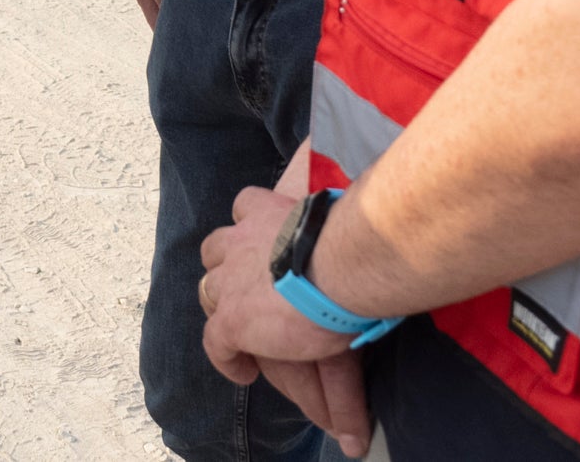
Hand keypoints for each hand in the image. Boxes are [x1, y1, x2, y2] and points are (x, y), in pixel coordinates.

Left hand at [202, 186, 374, 457]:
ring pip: (209, 291)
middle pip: (215, 249)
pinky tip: (245, 372)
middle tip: (246, 288)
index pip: (245, 206)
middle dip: (226, 267)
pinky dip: (228, 359)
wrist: (342, 265)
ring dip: (223, 307)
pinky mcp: (232, 320)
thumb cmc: (351, 243)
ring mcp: (232, 281)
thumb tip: (369, 228)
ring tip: (243, 329)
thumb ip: (336, 233)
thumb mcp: (337, 228)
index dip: (248, 227)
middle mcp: (242, 240)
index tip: (261, 244)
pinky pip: (216, 344)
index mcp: (269, 212)